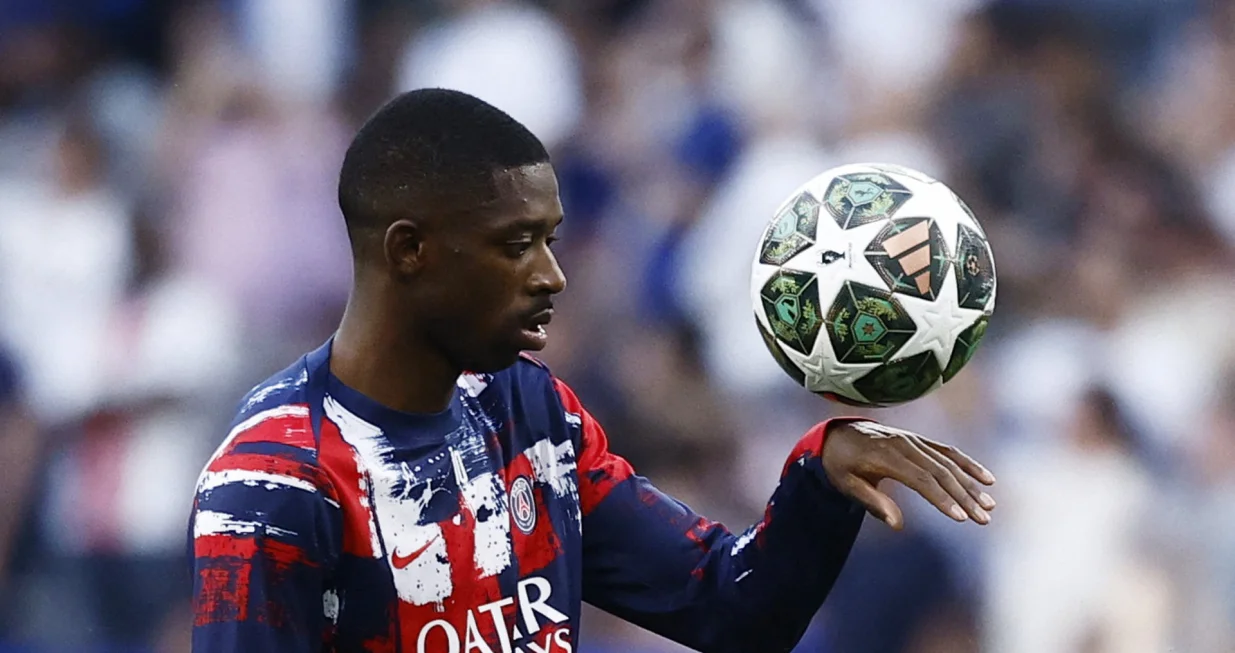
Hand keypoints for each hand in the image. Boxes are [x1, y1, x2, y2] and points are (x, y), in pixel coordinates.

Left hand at [821, 420, 995, 529]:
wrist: (837, 435)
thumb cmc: (840, 464)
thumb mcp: (846, 484)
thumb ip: (872, 502)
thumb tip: (897, 526)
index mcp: (885, 455)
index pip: (921, 479)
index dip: (942, 498)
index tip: (961, 518)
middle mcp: (904, 444)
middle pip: (940, 472)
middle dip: (964, 496)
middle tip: (984, 519)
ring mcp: (913, 440)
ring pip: (948, 462)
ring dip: (971, 484)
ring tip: (990, 506)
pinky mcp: (919, 440)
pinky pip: (948, 451)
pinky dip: (968, 464)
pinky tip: (986, 479)